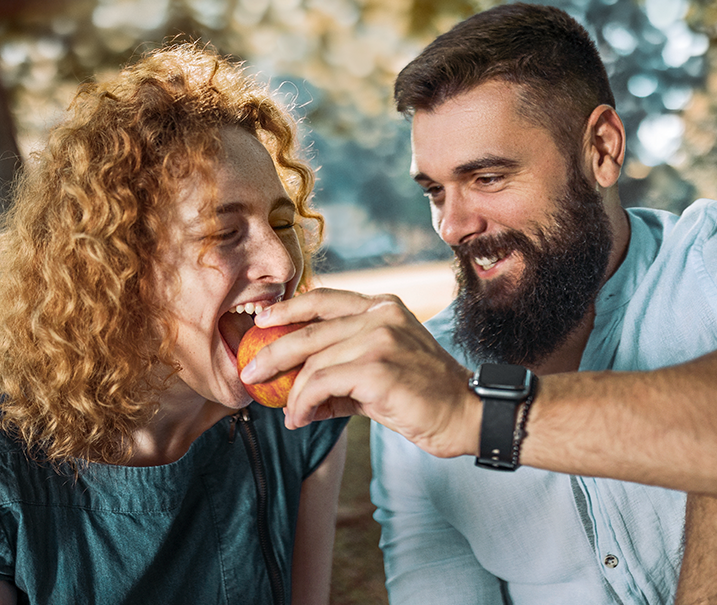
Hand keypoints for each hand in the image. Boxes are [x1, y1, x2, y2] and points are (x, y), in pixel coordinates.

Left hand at [241, 288, 481, 458]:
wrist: (466, 415)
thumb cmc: (423, 395)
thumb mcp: (381, 369)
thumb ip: (341, 369)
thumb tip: (295, 390)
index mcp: (382, 306)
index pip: (324, 298)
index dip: (288, 308)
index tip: (262, 321)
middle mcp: (380, 315)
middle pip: (309, 329)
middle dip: (272, 352)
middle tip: (250, 373)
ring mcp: (380, 339)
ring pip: (313, 361)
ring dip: (292, 392)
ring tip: (289, 413)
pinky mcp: (378, 369)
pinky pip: (321, 384)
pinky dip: (304, 404)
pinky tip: (301, 418)